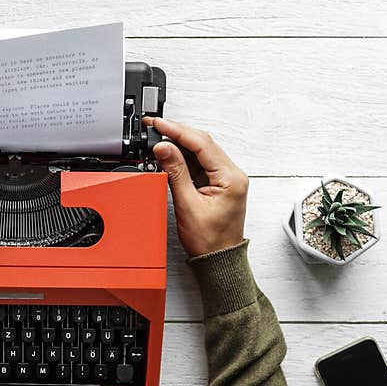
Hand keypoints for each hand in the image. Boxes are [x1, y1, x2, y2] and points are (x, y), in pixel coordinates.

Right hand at [143, 117, 247, 257]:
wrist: (218, 260)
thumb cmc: (210, 241)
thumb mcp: (187, 204)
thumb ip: (175, 172)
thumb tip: (164, 149)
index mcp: (230, 177)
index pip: (202, 143)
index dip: (177, 131)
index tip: (159, 125)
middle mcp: (232, 174)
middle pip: (202, 143)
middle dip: (177, 134)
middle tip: (154, 128)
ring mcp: (226, 179)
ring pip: (200, 152)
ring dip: (179, 145)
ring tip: (157, 141)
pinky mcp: (217, 184)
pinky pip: (199, 164)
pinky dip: (183, 159)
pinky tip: (169, 156)